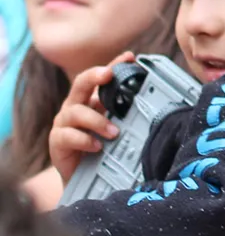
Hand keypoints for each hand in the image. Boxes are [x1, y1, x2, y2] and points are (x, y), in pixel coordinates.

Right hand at [49, 52, 134, 183]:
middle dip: (95, 76)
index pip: (101, 78)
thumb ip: (127, 117)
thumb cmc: (102, 149)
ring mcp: (64, 123)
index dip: (113, 65)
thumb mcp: (116, 129)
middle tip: (108, 75)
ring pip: (76, 112)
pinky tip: (97, 146)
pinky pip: (68, 135)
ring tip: (114, 132)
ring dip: (97, 121)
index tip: (129, 57)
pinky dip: (84, 140)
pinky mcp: (57, 142)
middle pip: (81, 83)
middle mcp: (75, 107)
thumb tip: (155, 107)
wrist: (83, 178)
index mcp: (90, 100)